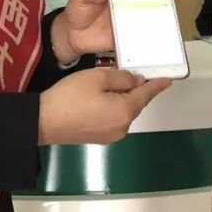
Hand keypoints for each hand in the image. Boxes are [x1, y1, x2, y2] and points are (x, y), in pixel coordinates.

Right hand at [38, 69, 172, 144]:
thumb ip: (122, 78)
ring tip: (112, 84)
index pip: (146, 95)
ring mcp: (111, 136)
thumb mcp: (98, 78)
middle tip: (134, 74)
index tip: (168, 80)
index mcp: (125, 111)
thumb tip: (136, 82)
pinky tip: (103, 99)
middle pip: (135, 104)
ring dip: (122, 99)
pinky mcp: (98, 138)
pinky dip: (113, 108)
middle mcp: (123, 127)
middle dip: (136, 90)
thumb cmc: (71, 96)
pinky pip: (113, 119)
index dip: (156, 85)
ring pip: (123, 112)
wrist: (43, 122)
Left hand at [50, 0, 187, 61]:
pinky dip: (152, 34)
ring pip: (150, 14)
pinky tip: (162, 34)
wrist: (71, 36)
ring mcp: (127, 20)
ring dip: (164, 12)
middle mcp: (126, 4)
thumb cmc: (77, 12)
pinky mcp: (126, 36)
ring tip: (175, 10)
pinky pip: (142, 34)